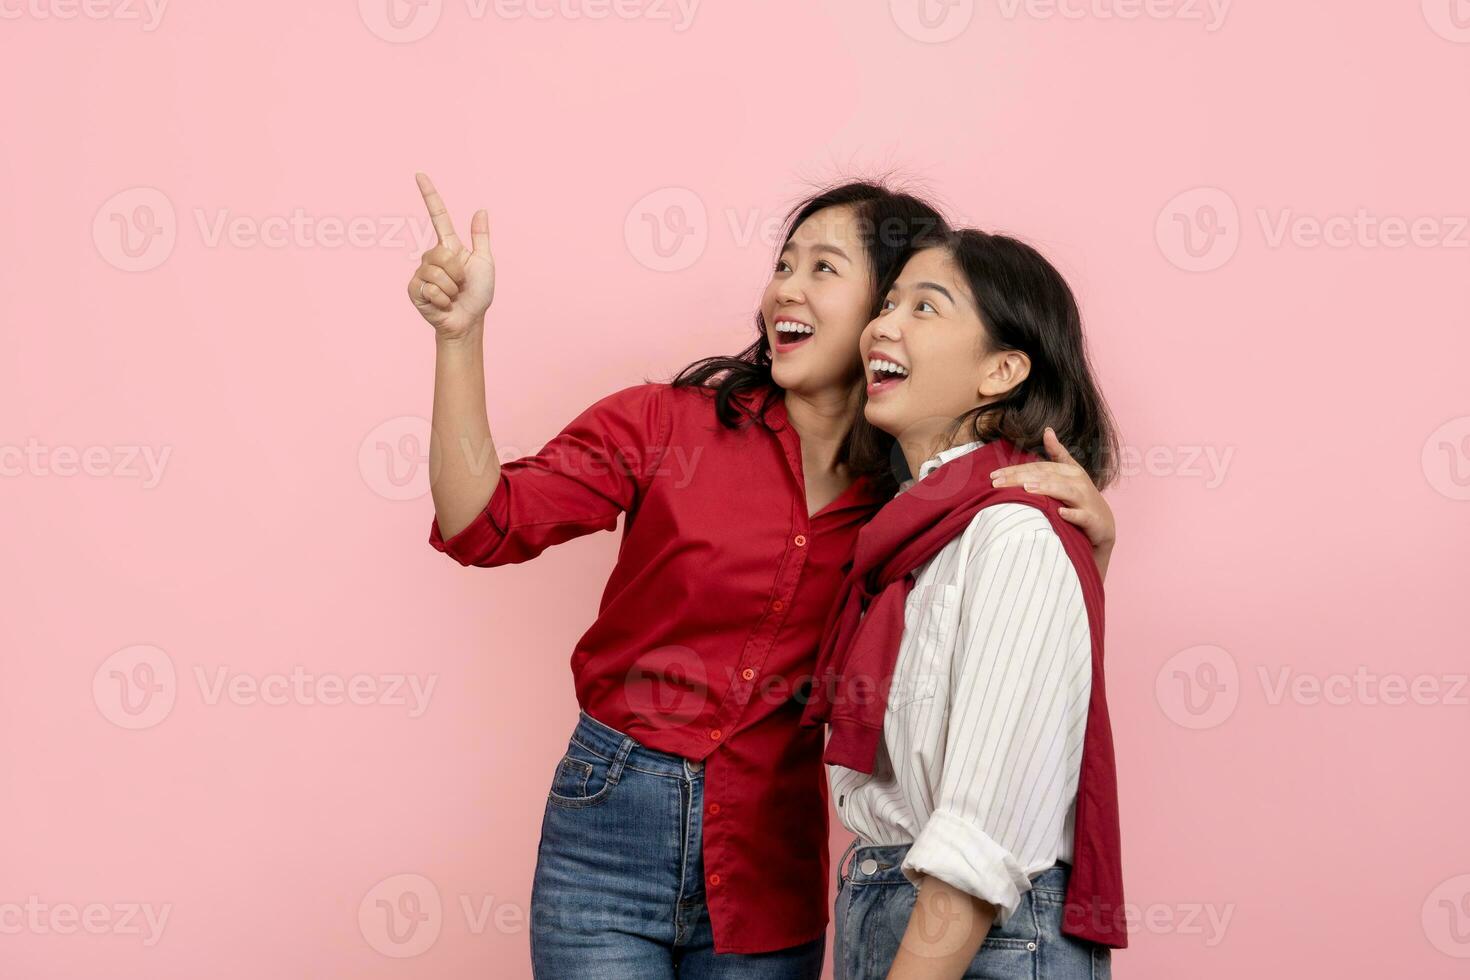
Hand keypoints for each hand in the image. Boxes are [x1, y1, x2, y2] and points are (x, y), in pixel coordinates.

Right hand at [407, 172, 494, 341]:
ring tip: (453, 295)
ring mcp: (421, 272)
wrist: (469, 321)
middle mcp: (432, 256)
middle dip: (457, 272)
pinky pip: (430, 287)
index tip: (420, 174)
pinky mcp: (414, 289)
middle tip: (461, 284)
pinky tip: (443, 304)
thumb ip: (481, 237)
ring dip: (451, 287)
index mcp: (449, 246)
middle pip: (441, 252)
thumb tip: (481, 210)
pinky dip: (442, 299)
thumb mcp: (485, 263)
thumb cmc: (478, 294)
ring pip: (436, 272)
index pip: (437, 216)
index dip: (429, 195)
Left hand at [991, 427, 1115, 561]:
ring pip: (1065, 492)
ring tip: (1026, 489)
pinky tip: (1060, 513)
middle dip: (1020, 478)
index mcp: (1069, 471)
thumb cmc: (1081, 498)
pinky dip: (1072, 514)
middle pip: (1046, 477)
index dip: (1016, 470)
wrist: (1103, 525)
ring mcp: (1085, 500)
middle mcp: (1077, 482)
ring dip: (1046, 489)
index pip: (1038, 468)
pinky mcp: (1092, 519)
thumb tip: (1048, 430)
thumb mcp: (1070, 473)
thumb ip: (1058, 453)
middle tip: (997, 483)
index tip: (993, 476)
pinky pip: (1081, 516)